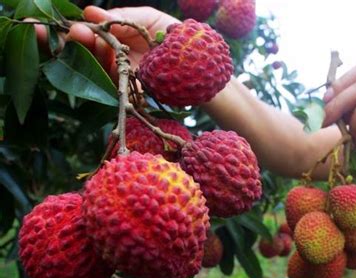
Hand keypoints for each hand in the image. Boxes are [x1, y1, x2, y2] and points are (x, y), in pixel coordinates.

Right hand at [35, 6, 178, 79]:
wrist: (198, 64)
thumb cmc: (175, 38)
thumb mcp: (148, 19)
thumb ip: (122, 17)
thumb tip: (92, 13)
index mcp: (116, 34)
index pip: (89, 29)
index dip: (72, 25)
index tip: (56, 20)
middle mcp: (113, 52)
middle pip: (84, 46)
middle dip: (70, 38)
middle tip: (63, 29)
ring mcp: (118, 70)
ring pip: (92, 60)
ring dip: (80, 49)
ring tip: (76, 35)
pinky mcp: (126, 86)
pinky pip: (106, 77)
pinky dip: (95, 67)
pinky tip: (88, 54)